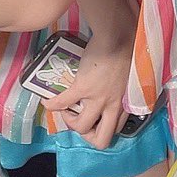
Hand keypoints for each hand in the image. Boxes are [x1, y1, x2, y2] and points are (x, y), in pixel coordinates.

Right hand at [42, 18, 139, 149]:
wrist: (117, 36)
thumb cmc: (127, 51)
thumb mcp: (128, 78)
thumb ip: (121, 89)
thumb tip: (111, 90)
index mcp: (124, 104)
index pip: (114, 130)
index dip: (101, 128)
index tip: (93, 118)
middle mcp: (113, 106)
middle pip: (101, 140)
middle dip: (88, 135)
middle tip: (80, 121)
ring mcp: (97, 99)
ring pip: (81, 127)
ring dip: (70, 121)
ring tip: (66, 110)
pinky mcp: (83, 88)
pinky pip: (63, 103)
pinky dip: (52, 105)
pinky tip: (47, 102)